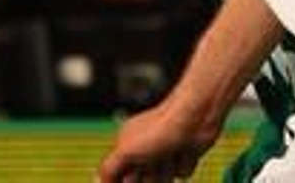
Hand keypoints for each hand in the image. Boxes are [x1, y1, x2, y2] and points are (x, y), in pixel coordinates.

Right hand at [97, 94, 218, 181]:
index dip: (128, 179)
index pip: (119, 176)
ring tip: (170, 152)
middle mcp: (145, 150)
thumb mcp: (125, 151)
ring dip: (166, 171)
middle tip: (153, 160)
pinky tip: (185, 150)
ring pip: (162, 181)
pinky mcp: (183, 157)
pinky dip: (183, 165)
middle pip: (141, 182)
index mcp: (127, 146)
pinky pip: (182, 175)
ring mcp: (165, 154)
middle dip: (148, 177)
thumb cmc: (159, 130)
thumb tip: (100, 182)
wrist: (195, 118)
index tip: (135, 175)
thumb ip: (108, 170)